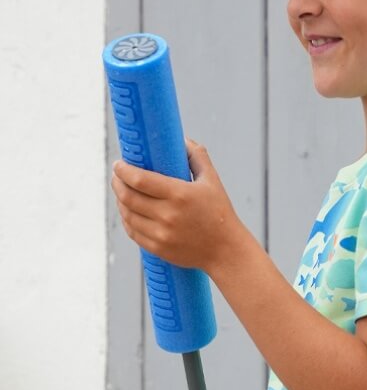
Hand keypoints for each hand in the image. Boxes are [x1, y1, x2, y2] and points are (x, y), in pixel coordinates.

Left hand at [111, 139, 240, 273]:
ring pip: (127, 215)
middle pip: (128, 196)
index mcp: (180, 194)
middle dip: (117, 183)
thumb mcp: (212, 181)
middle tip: (117, 176)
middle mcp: (168, 215)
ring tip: (122, 193)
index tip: (118, 164)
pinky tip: (129, 212)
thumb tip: (182, 139)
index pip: (139, 179)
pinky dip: (127, 220)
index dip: (123, 170)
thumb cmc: (219, 212)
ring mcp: (161, 234)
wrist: (225, 250)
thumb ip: (197, 157)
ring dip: (120, 201)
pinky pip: (133, 232)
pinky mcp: (158, 248)